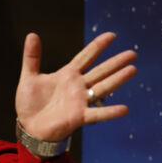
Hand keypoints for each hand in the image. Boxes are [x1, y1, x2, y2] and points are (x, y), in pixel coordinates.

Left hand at [15, 32, 136, 141]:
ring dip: (118, 79)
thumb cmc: (30, 103)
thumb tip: (32, 34)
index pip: (85, 57)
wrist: (29, 127)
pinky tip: (124, 109)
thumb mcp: (29, 78)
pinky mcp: (79, 117)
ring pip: (103, 88)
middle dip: (116, 62)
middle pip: (100, 71)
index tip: (111, 35)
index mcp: (67, 75)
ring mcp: (80, 101)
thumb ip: (32, 57)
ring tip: (132, 70)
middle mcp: (78, 86)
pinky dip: (110, 112)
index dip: (98, 46)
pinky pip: (97, 113)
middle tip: (132, 53)